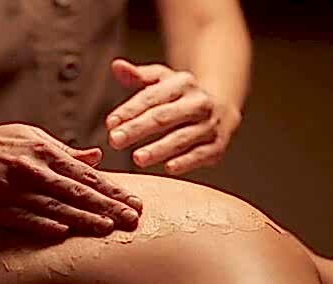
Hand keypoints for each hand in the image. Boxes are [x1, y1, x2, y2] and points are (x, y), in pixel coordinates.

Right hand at [0, 120, 142, 237]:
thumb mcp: (31, 137)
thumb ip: (65, 152)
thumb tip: (97, 158)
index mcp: (43, 151)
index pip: (87, 175)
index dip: (113, 190)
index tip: (135, 203)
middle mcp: (32, 170)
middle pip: (77, 193)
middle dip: (108, 207)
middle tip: (133, 220)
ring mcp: (13, 190)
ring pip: (55, 208)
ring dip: (83, 219)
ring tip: (108, 228)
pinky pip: (23, 219)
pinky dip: (44, 225)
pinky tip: (64, 234)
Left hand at [106, 59, 240, 174]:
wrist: (222, 110)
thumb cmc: (182, 97)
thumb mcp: (162, 81)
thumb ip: (138, 75)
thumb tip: (116, 66)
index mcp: (183, 83)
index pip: (151, 97)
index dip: (129, 111)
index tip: (110, 123)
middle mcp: (199, 103)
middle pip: (164, 117)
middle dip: (138, 129)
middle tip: (115, 140)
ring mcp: (210, 125)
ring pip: (181, 138)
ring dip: (159, 149)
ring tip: (137, 158)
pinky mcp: (217, 145)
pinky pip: (200, 154)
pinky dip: (186, 162)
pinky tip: (168, 168)